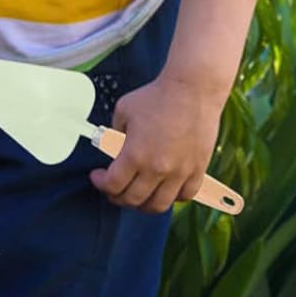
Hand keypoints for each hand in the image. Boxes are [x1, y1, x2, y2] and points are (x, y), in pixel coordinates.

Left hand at [88, 74, 224, 213]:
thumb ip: (114, 132)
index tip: (97, 177)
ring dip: (144, 204)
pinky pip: (184, 196)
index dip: (101, 184)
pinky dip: (172, 197)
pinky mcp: (197, 171)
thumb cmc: (155, 97)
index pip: (113, 185)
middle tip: (113, 189)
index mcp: (135, 154)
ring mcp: (179, 173)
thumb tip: (113, 146)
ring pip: (159, 206)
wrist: (191, 91)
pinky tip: (164, 188)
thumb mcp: (123, 110)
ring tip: (137, 195)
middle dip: (118, 198)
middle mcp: (157, 169)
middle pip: (134, 200)